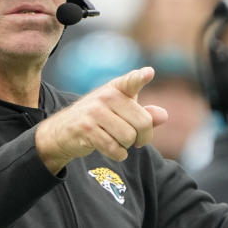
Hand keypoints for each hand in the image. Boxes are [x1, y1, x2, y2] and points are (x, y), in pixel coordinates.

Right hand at [35, 67, 168, 172]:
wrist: (63, 131)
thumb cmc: (99, 119)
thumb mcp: (122, 112)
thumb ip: (144, 114)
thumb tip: (163, 115)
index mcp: (116, 88)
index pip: (130, 82)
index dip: (139, 78)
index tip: (148, 73)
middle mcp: (105, 96)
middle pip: (142, 123)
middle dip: (143, 137)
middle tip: (136, 140)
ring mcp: (94, 112)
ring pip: (128, 137)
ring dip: (126, 146)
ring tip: (117, 141)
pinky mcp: (86, 129)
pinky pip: (114, 148)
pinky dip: (118, 154)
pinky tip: (113, 150)